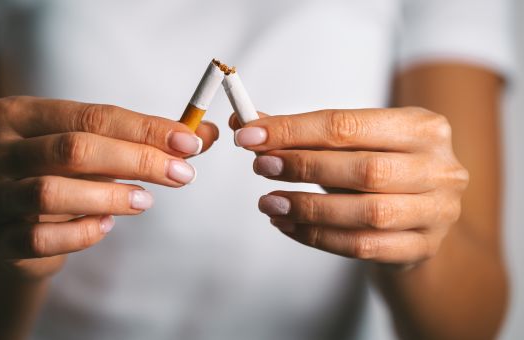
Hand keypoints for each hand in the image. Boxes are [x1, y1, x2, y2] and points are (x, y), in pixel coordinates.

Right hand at [0, 96, 217, 278]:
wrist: (15, 229)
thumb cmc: (62, 177)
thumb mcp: (96, 151)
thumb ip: (144, 140)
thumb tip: (204, 134)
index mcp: (15, 115)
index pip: (90, 115)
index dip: (145, 129)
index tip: (190, 143)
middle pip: (72, 148)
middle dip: (137, 160)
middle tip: (181, 174)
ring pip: (51, 193)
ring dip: (110, 196)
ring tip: (146, 201)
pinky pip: (40, 239)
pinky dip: (81, 233)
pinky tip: (107, 227)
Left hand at [231, 107, 467, 264]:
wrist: (417, 216)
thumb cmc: (377, 170)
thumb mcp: (348, 144)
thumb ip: (300, 132)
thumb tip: (246, 124)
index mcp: (422, 126)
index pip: (348, 125)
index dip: (294, 130)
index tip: (250, 135)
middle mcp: (440, 167)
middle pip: (364, 169)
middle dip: (303, 167)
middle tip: (261, 167)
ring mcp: (437, 211)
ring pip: (366, 213)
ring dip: (309, 208)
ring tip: (269, 202)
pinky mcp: (423, 247)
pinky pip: (363, 247)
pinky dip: (318, 237)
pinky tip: (288, 225)